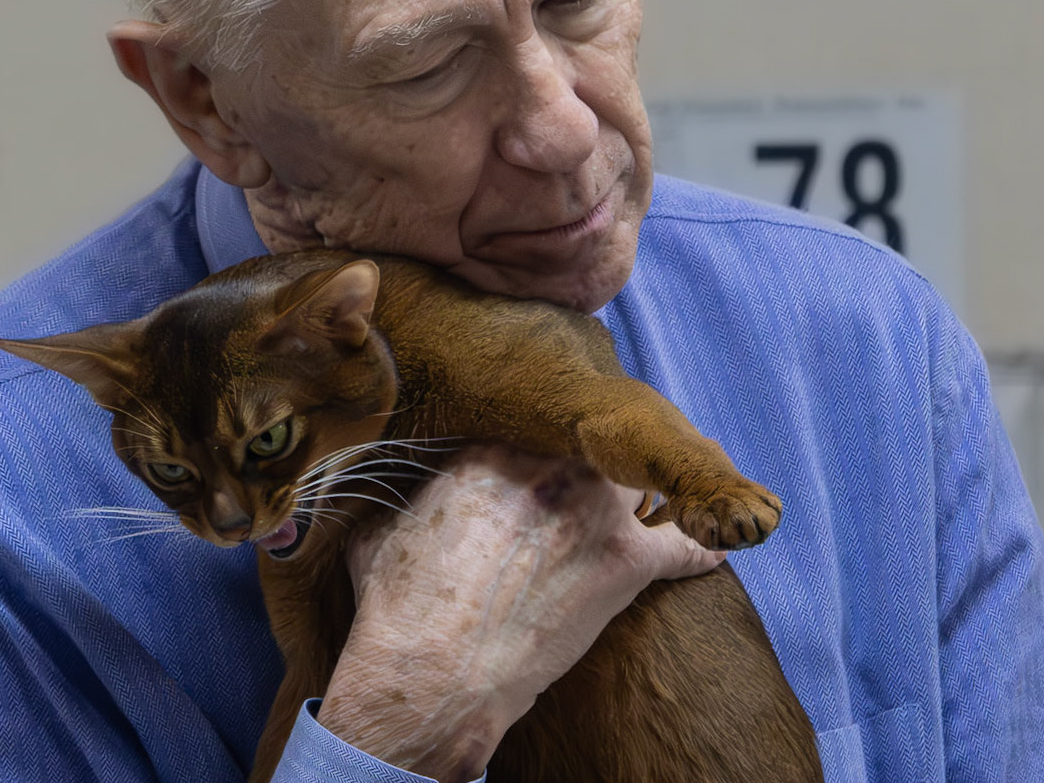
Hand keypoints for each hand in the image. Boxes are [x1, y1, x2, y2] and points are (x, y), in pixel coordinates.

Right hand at [316, 444, 726, 782]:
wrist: (434, 671)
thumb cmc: (399, 603)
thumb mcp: (381, 526)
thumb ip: (401, 491)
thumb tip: (385, 483)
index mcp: (492, 445)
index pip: (532, 424)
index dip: (537, 444)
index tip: (538, 461)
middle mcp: (552, 463)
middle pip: (591, 444)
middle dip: (588, 460)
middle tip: (584, 481)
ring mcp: (597, 510)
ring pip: (638, 481)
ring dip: (638, 496)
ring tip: (643, 506)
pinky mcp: (627, 563)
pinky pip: (680, 546)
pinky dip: (696, 548)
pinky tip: (712, 547)